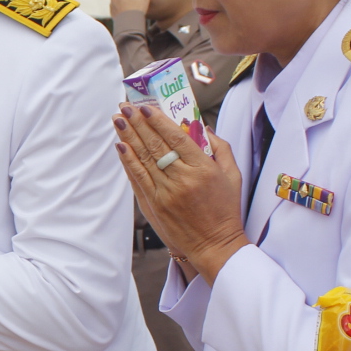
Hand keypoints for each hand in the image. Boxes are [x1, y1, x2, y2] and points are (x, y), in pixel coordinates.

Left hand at [113, 105, 247, 282]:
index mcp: (203, 169)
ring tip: (118, 119)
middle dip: (138, 122)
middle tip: (125, 105)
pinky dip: (128, 161)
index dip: (159, 121)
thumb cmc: (226, 209)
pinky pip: (137, 178)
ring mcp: (165, 193)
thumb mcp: (233, 175)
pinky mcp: (154, 205)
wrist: (214, 245)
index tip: (146, 106)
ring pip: (143, 159)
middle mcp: (182, 180)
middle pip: (155, 145)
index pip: (176, 138)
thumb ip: (221, 147)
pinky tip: (121, 146)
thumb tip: (202, 126)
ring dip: (128, 137)